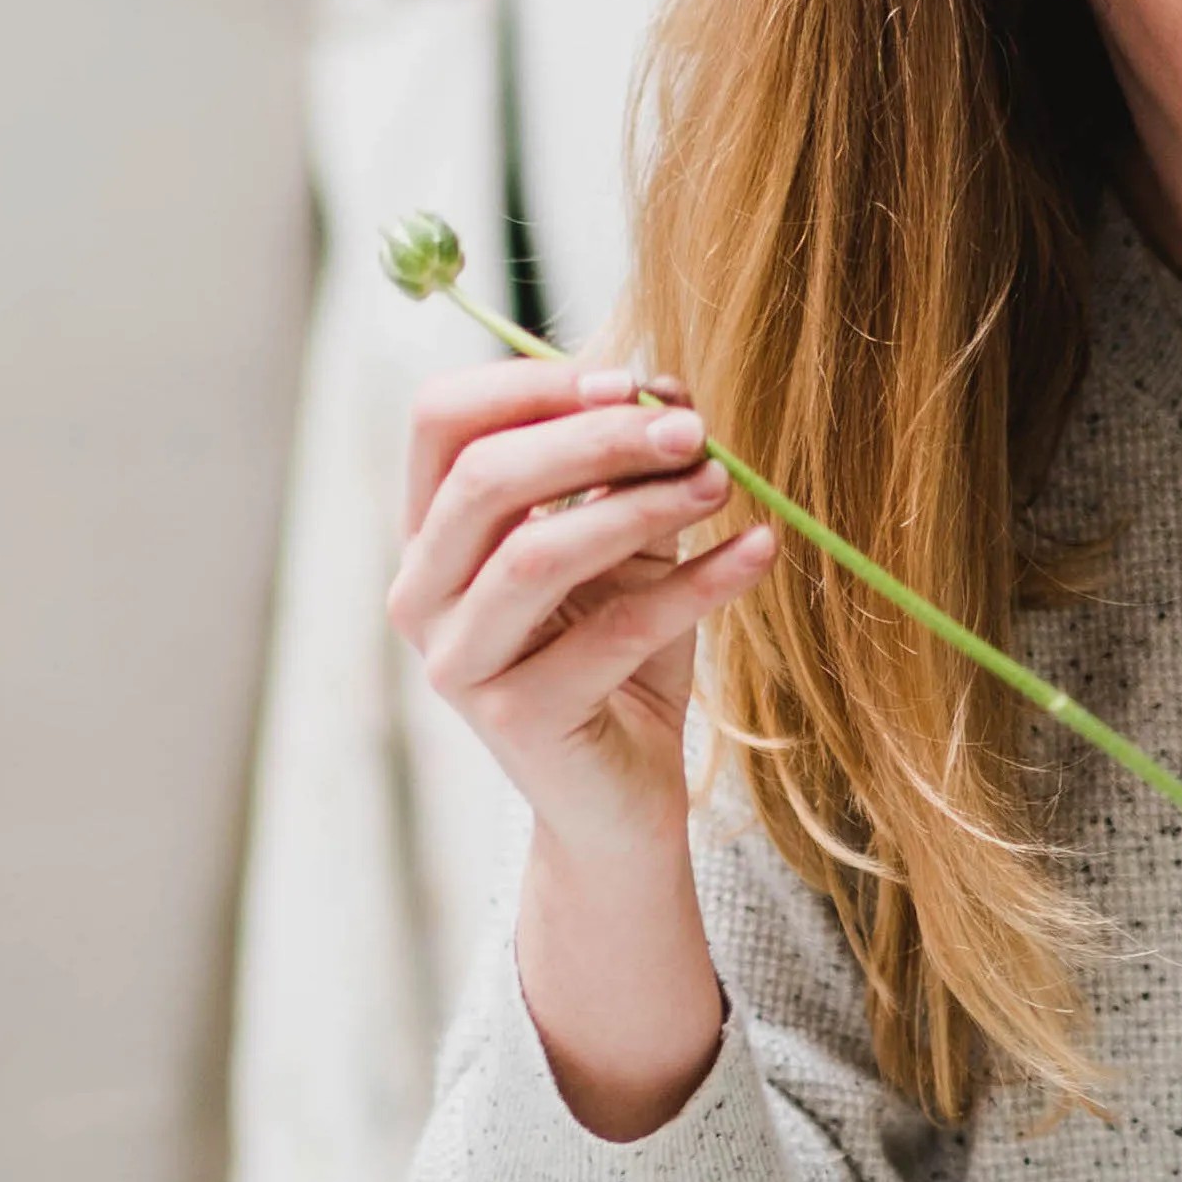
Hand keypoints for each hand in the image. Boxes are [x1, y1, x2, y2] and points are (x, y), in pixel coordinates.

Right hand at [388, 359, 771, 862]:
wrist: (623, 800)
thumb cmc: (619, 661)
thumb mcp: (628, 549)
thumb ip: (631, 472)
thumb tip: (670, 389)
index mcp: (431, 536)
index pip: (442, 422)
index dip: (533, 387)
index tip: (632, 381)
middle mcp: (422, 595)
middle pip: (485, 479)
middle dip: (596, 439)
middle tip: (692, 430)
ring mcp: (459, 662)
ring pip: (537, 554)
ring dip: (640, 506)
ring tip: (722, 481)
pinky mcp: (518, 718)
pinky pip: (616, 631)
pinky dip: (697, 582)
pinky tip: (759, 549)